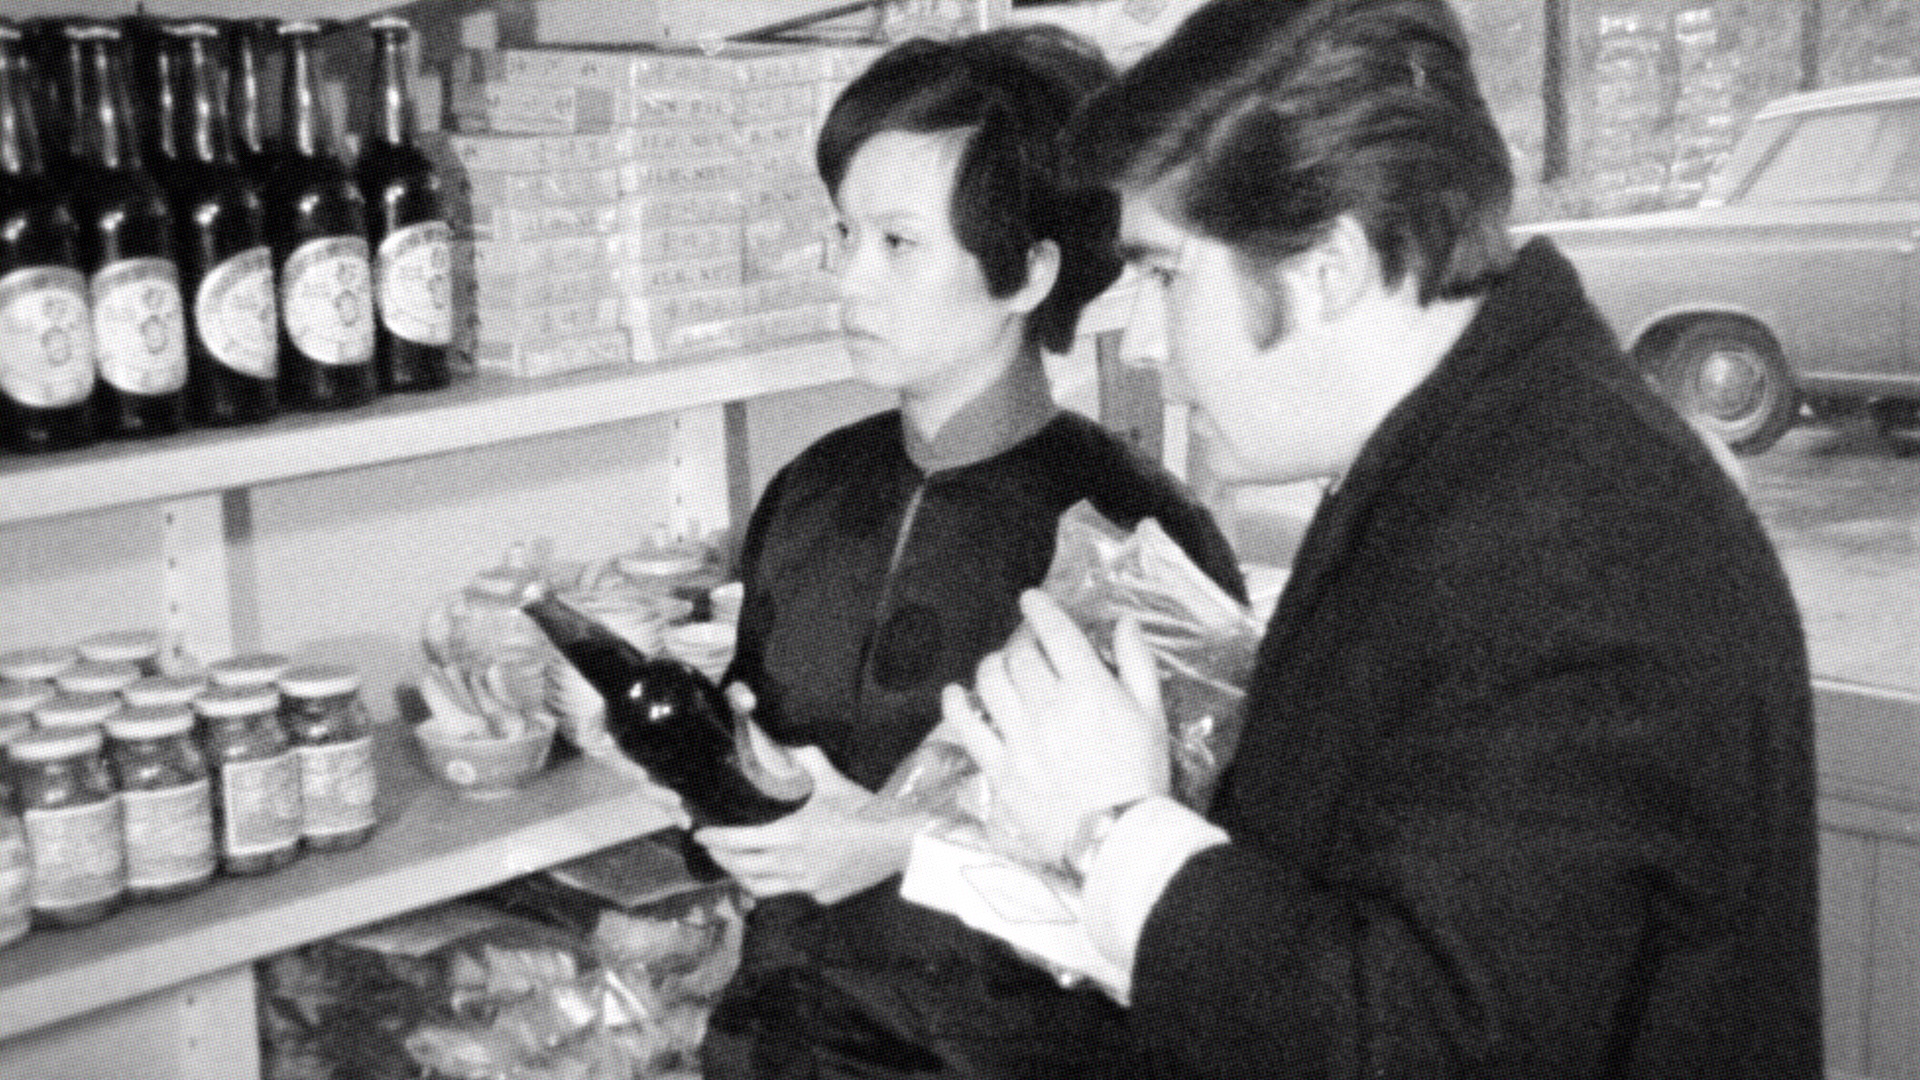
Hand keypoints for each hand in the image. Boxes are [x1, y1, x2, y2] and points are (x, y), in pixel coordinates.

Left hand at [694, 746, 930, 902]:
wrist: (896, 842)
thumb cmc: (863, 809)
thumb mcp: (832, 780)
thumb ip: (806, 761)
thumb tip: (786, 745)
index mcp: (788, 835)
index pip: (739, 841)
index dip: (716, 839)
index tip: (700, 834)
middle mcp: (791, 865)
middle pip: (742, 868)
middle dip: (721, 859)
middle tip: (712, 849)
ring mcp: (806, 884)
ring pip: (761, 888)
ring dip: (743, 877)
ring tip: (737, 867)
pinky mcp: (822, 895)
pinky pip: (793, 891)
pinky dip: (781, 882)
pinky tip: (783, 873)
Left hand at [944, 590, 1169, 865]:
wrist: (1118, 838)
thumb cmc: (1140, 774)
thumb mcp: (1152, 715)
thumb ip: (1137, 664)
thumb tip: (1123, 623)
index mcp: (1089, 688)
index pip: (1056, 633)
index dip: (1040, 610)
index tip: (1031, 600)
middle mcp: (1048, 706)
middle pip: (1020, 656)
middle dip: (1022, 645)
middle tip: (1028, 652)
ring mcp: (1019, 738)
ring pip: (990, 683)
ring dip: (993, 667)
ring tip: (999, 670)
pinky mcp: (999, 769)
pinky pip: (967, 728)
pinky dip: (957, 705)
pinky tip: (956, 695)